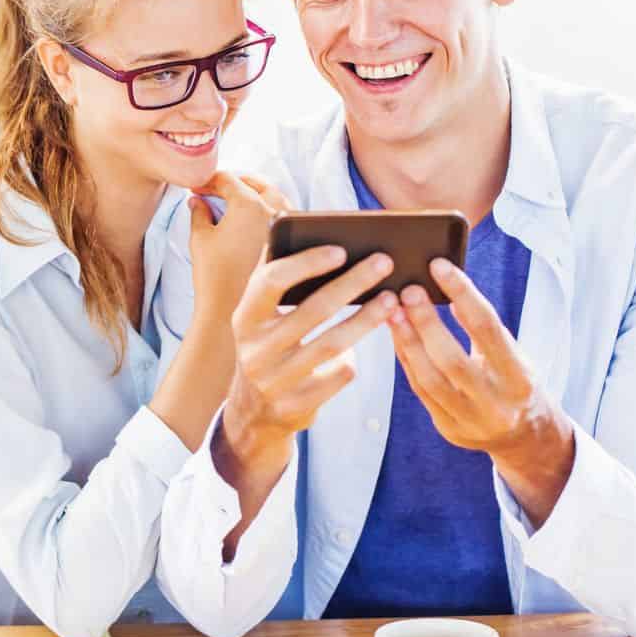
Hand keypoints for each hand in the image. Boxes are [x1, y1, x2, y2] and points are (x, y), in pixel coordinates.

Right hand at [188, 172, 289, 324]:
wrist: (227, 306)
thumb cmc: (211, 272)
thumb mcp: (199, 237)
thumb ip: (198, 212)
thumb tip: (196, 201)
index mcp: (248, 204)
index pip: (228, 179)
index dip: (209, 180)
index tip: (198, 187)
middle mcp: (271, 210)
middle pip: (257, 183)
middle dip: (237, 181)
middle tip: (218, 186)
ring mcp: (283, 227)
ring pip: (276, 198)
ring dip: (258, 193)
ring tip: (239, 200)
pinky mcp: (288, 243)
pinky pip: (284, 217)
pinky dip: (270, 212)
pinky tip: (257, 219)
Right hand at [221, 248, 397, 464]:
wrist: (253, 411)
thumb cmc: (267, 345)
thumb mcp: (258, 315)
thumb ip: (272, 278)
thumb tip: (288, 225)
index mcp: (244, 317)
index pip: (270, 281)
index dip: (306, 264)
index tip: (341, 249)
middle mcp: (254, 347)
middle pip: (311, 310)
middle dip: (352, 283)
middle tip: (384, 262)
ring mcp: (273, 380)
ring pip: (331, 344)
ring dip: (366, 319)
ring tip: (391, 299)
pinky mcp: (295, 405)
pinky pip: (337, 377)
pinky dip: (355, 358)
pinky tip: (370, 345)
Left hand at [387, 258, 574, 525]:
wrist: (523, 437)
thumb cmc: (513, 381)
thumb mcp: (512, 355)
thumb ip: (483, 329)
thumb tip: (443, 287)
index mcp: (519, 378)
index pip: (487, 328)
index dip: (462, 293)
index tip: (439, 266)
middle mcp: (496, 403)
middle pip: (452, 358)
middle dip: (425, 322)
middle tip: (407, 290)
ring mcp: (470, 420)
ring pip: (428, 377)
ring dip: (407, 340)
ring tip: (392, 310)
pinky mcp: (448, 428)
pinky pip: (419, 389)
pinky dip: (406, 358)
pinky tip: (396, 334)